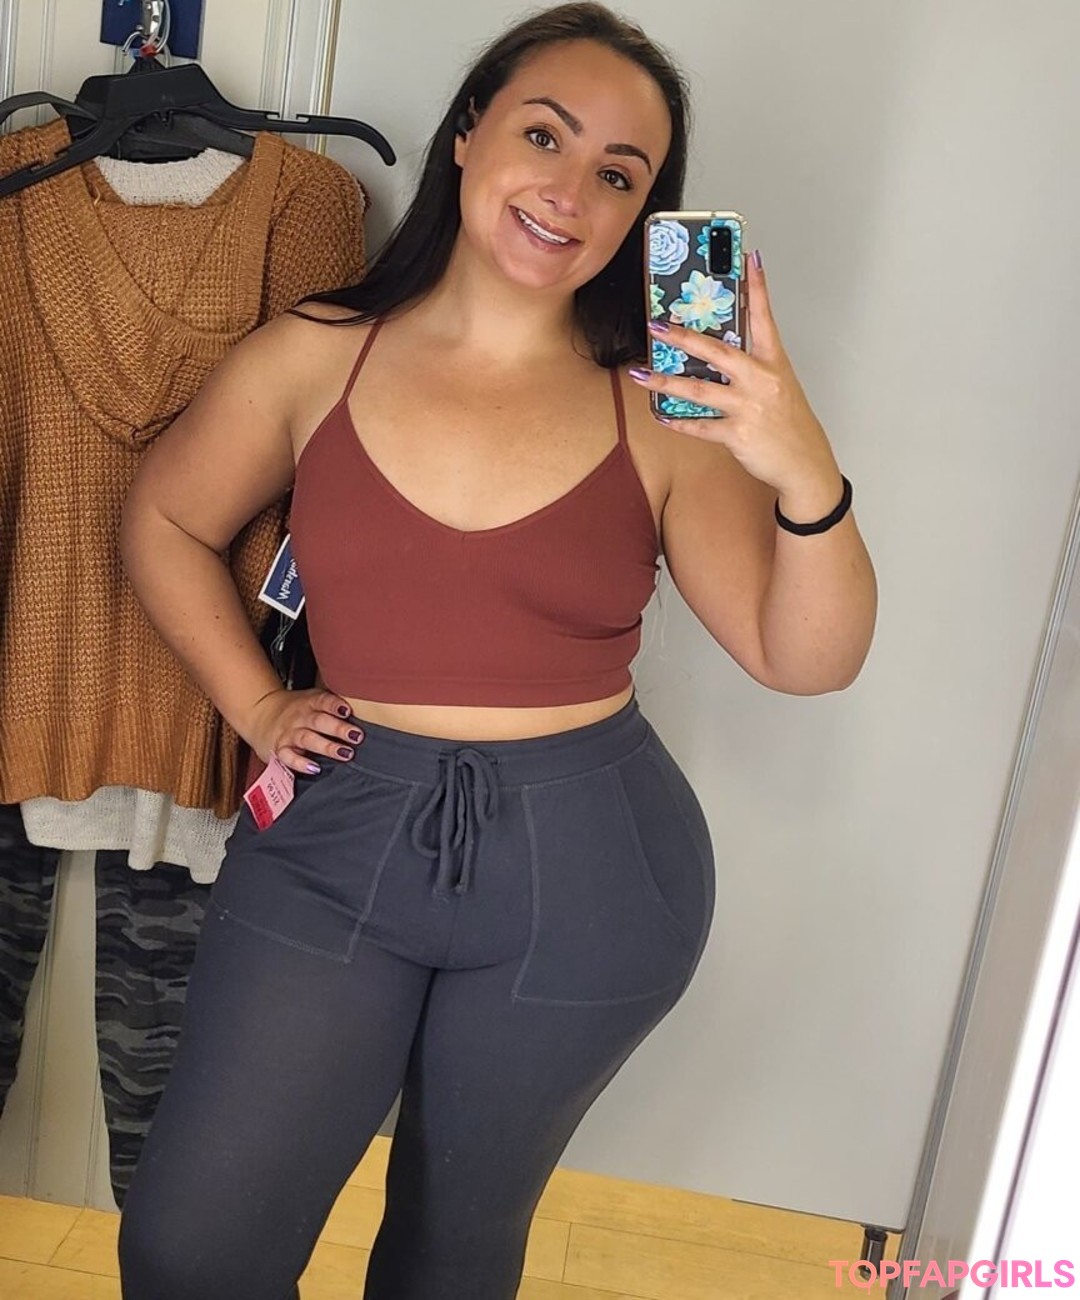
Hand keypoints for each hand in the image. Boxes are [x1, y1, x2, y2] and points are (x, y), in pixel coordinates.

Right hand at [245, 687, 362, 773]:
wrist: (261, 713)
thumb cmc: (298, 709)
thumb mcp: (313, 700)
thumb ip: (333, 705)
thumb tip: (368, 710)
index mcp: (310, 703)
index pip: (323, 701)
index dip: (335, 705)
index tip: (349, 711)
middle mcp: (299, 717)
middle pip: (319, 721)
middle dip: (338, 729)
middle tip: (357, 736)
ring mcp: (289, 734)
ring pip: (307, 739)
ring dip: (327, 746)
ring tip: (345, 753)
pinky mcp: (279, 749)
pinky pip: (288, 757)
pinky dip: (301, 763)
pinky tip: (315, 768)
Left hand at [630, 250, 841, 504]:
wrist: (805, 464)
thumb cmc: (789, 423)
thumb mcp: (779, 386)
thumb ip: (752, 368)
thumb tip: (717, 352)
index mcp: (774, 363)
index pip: (764, 318)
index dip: (757, 287)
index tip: (748, 258)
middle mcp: (761, 380)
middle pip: (718, 351)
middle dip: (685, 337)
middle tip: (658, 325)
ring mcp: (749, 407)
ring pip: (699, 390)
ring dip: (665, 381)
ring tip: (640, 373)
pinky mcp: (738, 434)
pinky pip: (700, 426)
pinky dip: (678, 422)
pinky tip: (661, 415)